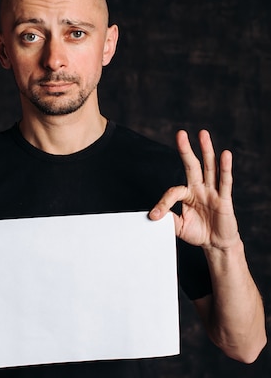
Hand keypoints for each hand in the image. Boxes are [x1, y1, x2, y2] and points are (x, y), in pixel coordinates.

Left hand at [149, 130, 239, 249]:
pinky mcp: (224, 199)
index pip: (173, 191)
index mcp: (187, 193)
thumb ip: (168, 218)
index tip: (154, 215)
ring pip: (209, 167)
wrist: (216, 244)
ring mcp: (212, 192)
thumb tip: (153, 215)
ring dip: (207, 150)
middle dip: (186, 149)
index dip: (163, 203)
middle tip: (180, 133)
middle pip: (192, 165)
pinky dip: (225, 168)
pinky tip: (225, 155)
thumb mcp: (178, 226)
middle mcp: (200, 188)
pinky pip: (225, 182)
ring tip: (203, 134)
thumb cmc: (198, 232)